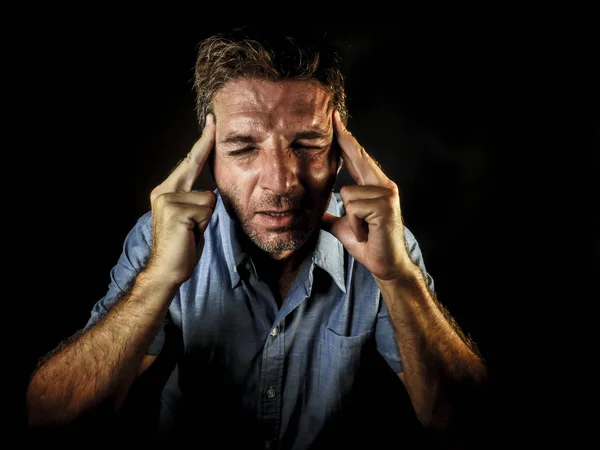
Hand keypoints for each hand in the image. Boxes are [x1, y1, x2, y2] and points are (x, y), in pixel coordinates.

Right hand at [147, 114, 216, 284]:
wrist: (167, 270)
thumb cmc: (183, 246)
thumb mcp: (191, 217)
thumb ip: (197, 200)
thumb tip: (211, 192)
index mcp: (166, 191)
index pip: (189, 162)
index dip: (202, 142)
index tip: (211, 121)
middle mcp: (163, 190)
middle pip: (196, 169)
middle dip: (204, 154)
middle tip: (210, 129)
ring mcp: (167, 199)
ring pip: (208, 198)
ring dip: (206, 218)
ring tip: (192, 231)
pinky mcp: (175, 210)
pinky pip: (207, 209)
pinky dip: (204, 224)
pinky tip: (190, 234)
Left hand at [322, 111, 413, 282]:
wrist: (385, 265)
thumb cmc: (368, 245)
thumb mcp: (345, 227)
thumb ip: (333, 216)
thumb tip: (316, 214)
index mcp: (374, 187)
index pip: (357, 158)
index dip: (346, 140)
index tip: (335, 121)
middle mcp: (383, 185)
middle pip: (358, 157)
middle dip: (344, 139)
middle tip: (332, 115)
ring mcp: (386, 194)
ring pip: (346, 193)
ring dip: (349, 218)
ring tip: (362, 229)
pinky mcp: (385, 206)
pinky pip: (353, 206)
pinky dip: (354, 224)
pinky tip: (366, 232)